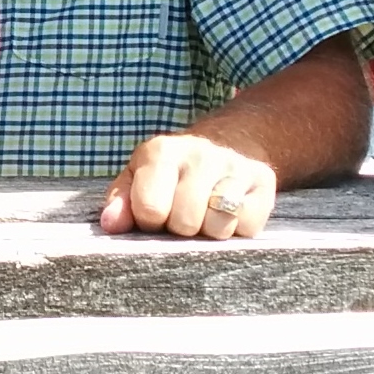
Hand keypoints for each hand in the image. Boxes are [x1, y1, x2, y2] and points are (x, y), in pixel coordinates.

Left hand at [100, 133, 277, 238]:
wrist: (228, 142)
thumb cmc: (172, 172)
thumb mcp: (138, 178)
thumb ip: (120, 201)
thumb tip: (110, 225)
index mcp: (161, 152)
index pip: (150, 208)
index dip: (150, 222)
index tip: (155, 215)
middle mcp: (200, 154)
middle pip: (186, 222)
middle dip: (181, 228)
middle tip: (183, 216)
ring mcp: (234, 166)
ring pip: (218, 225)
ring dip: (209, 232)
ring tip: (205, 216)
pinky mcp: (263, 181)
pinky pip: (247, 226)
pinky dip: (236, 230)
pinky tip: (229, 214)